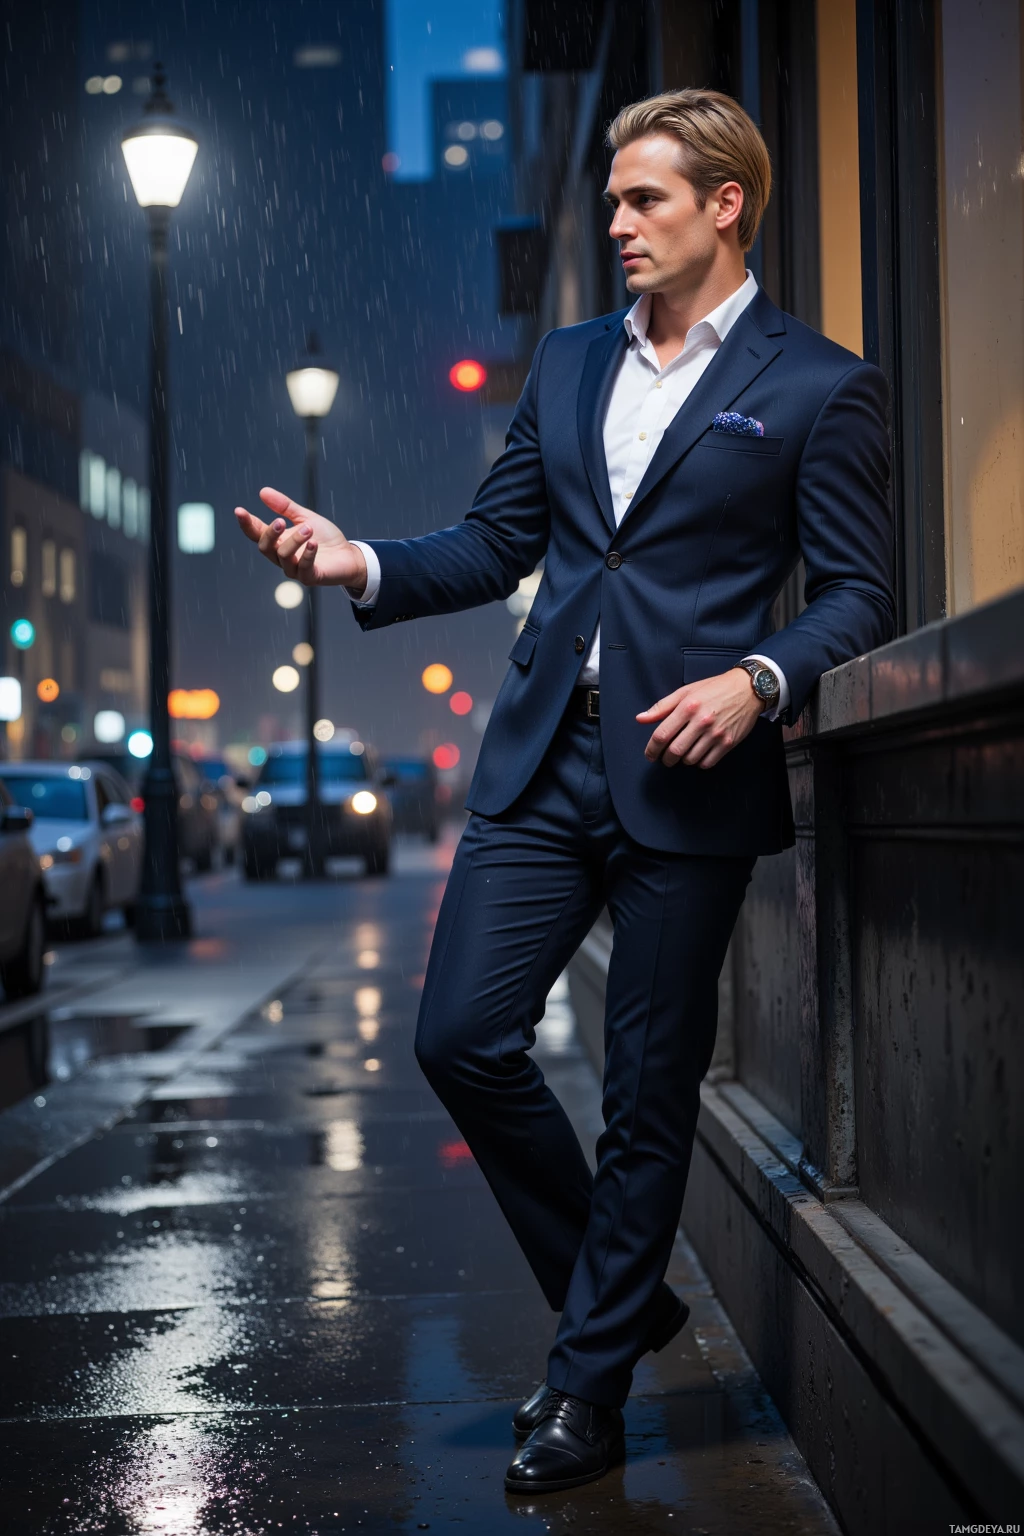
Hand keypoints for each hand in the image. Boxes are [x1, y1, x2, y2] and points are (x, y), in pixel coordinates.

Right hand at [233, 487, 367, 593]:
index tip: (239, 511)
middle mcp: (282, 557)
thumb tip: (263, 491)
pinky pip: (303, 568)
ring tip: (309, 528)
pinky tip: (313, 543)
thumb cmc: (326, 539)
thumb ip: (285, 507)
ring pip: (284, 557)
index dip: (247, 524)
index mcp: (278, 542)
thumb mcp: (305, 517)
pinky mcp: (309, 578)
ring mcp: (295, 569)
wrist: (348, 556)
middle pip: (265, 548)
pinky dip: (307, 555)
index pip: (257, 534)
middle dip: (270, 534)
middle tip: (280, 521)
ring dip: (295, 541)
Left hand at [637, 668, 762, 769]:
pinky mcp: (728, 743)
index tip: (650, 755)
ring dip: (683, 760)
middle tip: (665, 759)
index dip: (651, 749)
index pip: (662, 735)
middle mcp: (702, 721)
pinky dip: (699, 763)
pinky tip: (698, 754)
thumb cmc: (715, 688)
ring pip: (690, 759)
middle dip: (666, 759)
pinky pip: (707, 763)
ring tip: (684, 753)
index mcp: (688, 706)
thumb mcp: (686, 692)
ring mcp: (716, 734)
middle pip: (675, 751)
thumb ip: (662, 707)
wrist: (747, 689)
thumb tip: (640, 719)